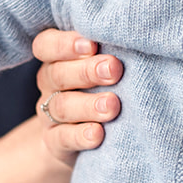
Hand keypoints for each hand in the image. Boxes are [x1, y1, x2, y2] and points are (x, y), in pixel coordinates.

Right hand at [31, 28, 122, 165]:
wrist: (77, 138)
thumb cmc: (99, 88)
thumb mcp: (100, 68)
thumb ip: (108, 54)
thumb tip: (136, 40)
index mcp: (56, 60)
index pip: (46, 45)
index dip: (64, 44)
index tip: (92, 44)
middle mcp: (49, 84)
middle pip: (57, 74)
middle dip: (86, 71)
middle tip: (114, 69)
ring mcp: (49, 114)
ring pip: (62, 106)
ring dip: (88, 105)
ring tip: (112, 105)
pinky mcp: (55, 141)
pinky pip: (62, 138)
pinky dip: (80, 136)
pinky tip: (98, 134)